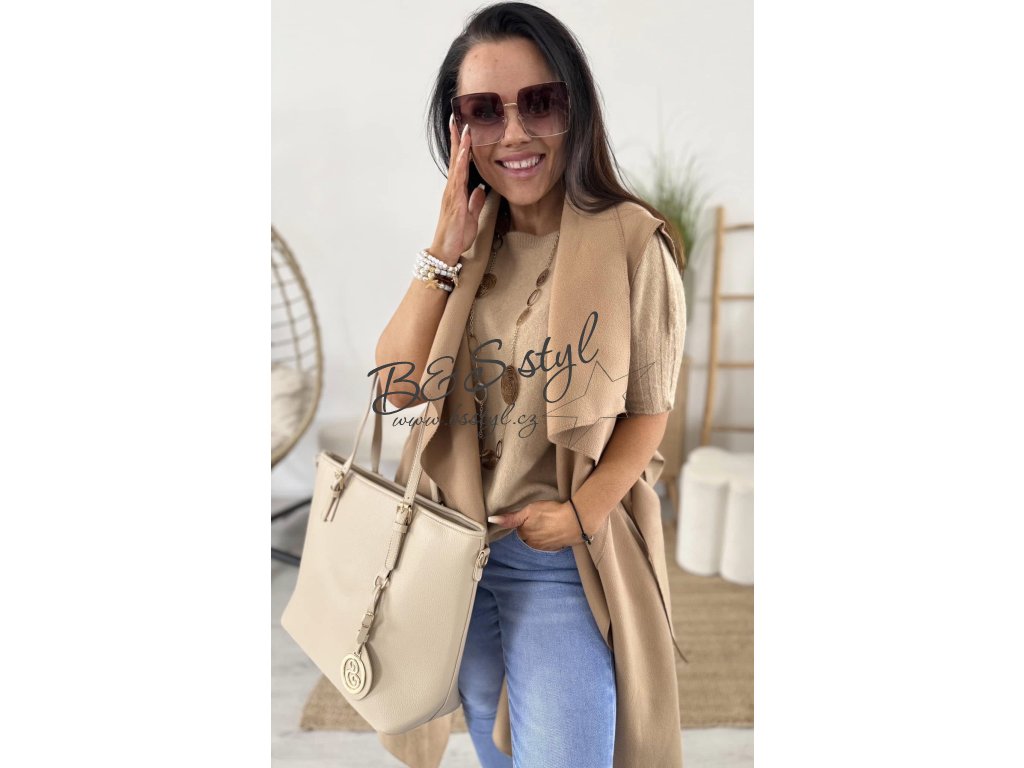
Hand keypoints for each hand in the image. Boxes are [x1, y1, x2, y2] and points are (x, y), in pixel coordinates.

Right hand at [429, 115, 486, 265]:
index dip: (463, 146)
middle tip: (457, 117)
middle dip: (457, 137)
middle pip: (455, 158)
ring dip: (460, 146)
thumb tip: (480, 190)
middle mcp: (452, 189)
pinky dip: (460, 166)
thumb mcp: (470, 217)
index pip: (460, 163)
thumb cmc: (456, 236)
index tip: (464, 128)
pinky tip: (463, 155)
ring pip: (456, 165)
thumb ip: (474, 202)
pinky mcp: (454, 202)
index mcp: (457, 191)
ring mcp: (451, 194)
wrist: (446, 251)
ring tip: (463, 128)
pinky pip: (458, 181)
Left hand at [487, 499, 579, 550]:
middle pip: (525, 539)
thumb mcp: (529, 510)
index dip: (519, 525)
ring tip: (543, 528)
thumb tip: (492, 520)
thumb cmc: (551, 512)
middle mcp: (532, 544)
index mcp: (524, 534)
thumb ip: (511, 518)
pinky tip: (551, 533)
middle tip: (535, 523)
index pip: (516, 531)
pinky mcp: (555, 548)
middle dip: (527, 533)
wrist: (576, 521)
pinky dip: (546, 540)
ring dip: (537, 537)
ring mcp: (544, 547)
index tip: (523, 521)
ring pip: (535, 543)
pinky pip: (546, 546)